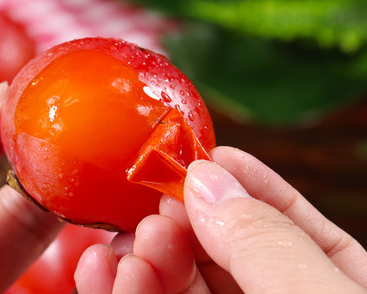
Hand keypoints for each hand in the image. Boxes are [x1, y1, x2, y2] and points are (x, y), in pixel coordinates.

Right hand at [75, 146, 366, 292]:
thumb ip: (267, 243)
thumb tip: (206, 177)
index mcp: (332, 279)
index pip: (278, 216)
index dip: (235, 181)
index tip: (193, 155)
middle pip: (215, 247)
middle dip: (176, 223)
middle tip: (150, 211)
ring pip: (175, 280)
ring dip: (140, 259)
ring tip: (123, 249)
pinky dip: (122, 291)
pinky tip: (103, 274)